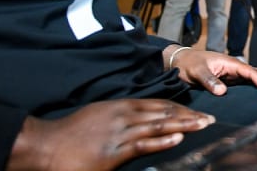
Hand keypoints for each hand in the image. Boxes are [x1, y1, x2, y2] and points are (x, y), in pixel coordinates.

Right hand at [9, 99, 212, 170]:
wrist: (46, 145)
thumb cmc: (71, 134)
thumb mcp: (99, 117)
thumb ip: (120, 118)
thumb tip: (139, 122)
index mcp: (122, 107)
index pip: (159, 105)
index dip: (180, 109)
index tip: (197, 112)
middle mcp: (125, 116)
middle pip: (165, 113)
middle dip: (190, 116)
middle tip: (210, 119)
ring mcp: (120, 133)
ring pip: (160, 126)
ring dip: (185, 125)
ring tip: (204, 125)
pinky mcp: (114, 152)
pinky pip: (143, 144)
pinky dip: (163, 141)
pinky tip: (179, 138)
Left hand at [169, 47, 256, 95]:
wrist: (180, 61)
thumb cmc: (189, 64)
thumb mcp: (197, 72)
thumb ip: (210, 81)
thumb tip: (223, 91)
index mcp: (230, 63)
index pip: (250, 72)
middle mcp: (235, 67)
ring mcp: (235, 73)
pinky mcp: (232, 80)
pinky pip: (250, 82)